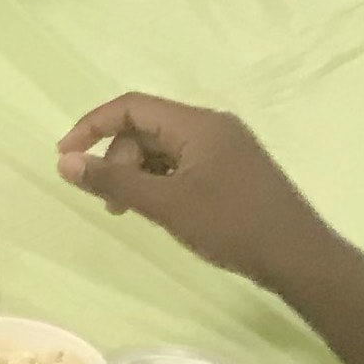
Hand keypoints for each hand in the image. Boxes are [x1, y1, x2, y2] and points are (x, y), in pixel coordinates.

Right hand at [55, 96, 329, 286]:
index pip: (131, 107)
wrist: (299, 257)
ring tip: (132, 211)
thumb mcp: (165, 205)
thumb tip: (64, 162)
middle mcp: (213, 127)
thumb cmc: (232, 225)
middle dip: (117, 158)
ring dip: (138, 173)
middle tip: (109, 202)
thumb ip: (113, 181)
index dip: (91, 126)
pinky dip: (162, 181)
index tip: (65, 157)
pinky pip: (185, 163)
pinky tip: (162, 210)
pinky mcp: (234, 169)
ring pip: (164, 148)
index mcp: (198, 124)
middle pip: (146, 128)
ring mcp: (227, 148)